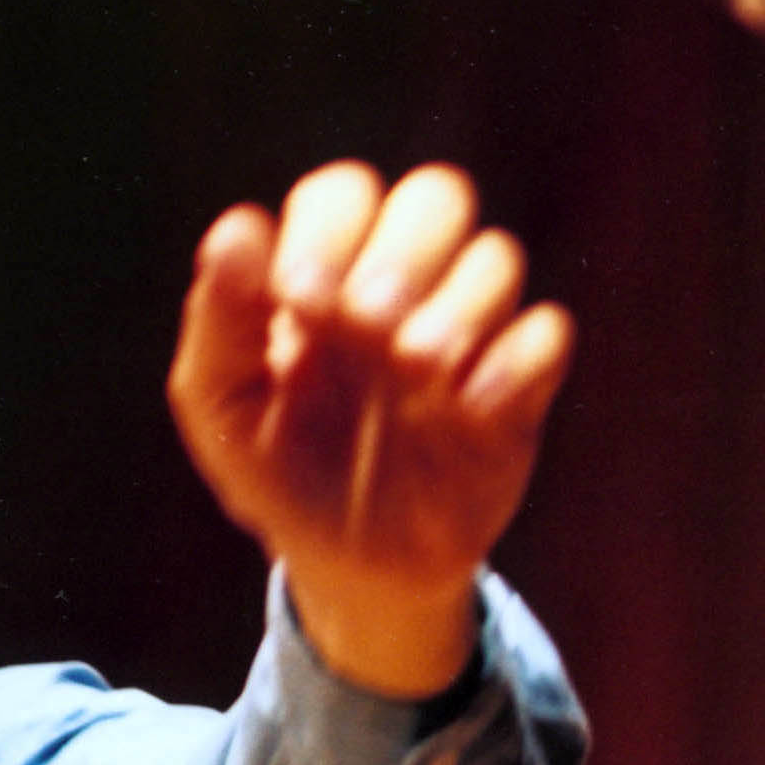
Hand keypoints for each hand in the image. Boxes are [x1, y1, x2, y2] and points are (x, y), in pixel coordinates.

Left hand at [168, 162, 573, 697]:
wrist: (349, 571)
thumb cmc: (278, 475)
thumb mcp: (222, 409)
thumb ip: (219, 322)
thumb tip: (236, 232)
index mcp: (325, 276)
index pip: (343, 193)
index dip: (329, 227)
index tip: (298, 297)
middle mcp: (402, 288)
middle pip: (437, 195)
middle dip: (401, 250)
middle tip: (361, 323)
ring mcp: (465, 333)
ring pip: (496, 257)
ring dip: (454, 305)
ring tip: (411, 371)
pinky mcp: (516, 388)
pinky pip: (545, 335)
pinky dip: (511, 362)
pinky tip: (465, 410)